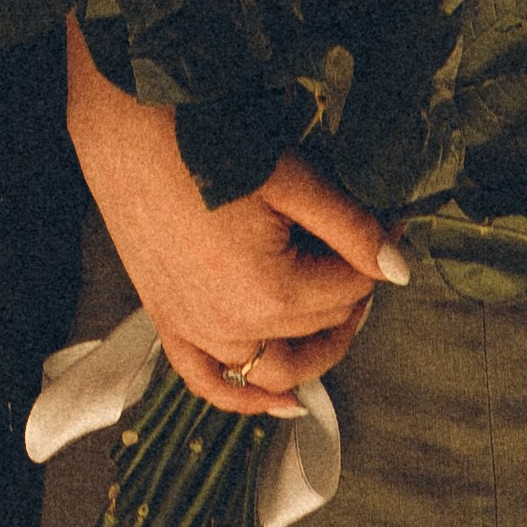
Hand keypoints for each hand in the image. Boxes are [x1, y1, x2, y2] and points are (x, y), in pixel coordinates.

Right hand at [66, 27, 406, 414]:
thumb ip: (351, 228)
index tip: (391, 220)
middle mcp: (235, 327)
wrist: (126, 125)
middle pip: (320, 324)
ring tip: (341, 312)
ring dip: (315, 348)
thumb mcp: (292, 178)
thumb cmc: (208, 140)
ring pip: (276, 367)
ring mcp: (196, 330)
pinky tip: (281, 402)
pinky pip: (209, 380)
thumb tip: (400, 268)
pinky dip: (246, 397)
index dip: (378, 252)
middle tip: (365, 248)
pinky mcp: (167, 322)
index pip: (352, 287)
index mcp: (272, 291)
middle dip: (351, 288)